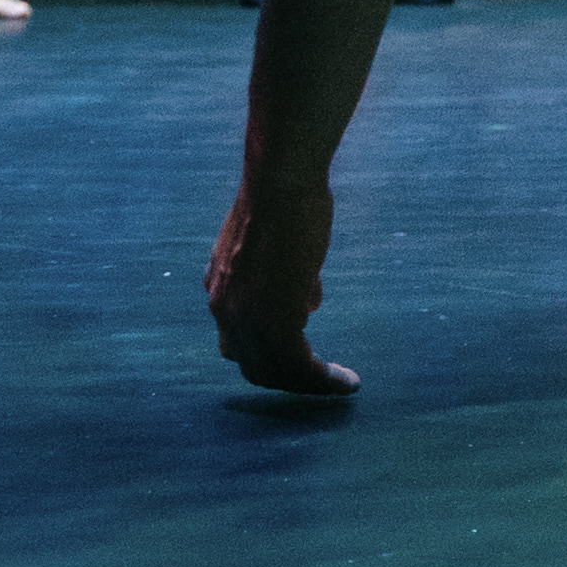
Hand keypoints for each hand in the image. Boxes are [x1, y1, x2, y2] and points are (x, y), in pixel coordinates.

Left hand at [206, 174, 357, 396]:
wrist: (282, 183)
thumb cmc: (286, 199)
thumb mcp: (278, 244)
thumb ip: (285, 277)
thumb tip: (305, 303)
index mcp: (221, 288)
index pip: (240, 340)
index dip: (271, 354)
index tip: (304, 358)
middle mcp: (224, 309)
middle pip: (253, 365)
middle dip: (289, 379)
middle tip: (320, 381)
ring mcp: (246, 318)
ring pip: (274, 372)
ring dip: (308, 384)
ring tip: (340, 384)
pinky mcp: (275, 322)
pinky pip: (298, 366)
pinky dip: (322, 379)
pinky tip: (346, 380)